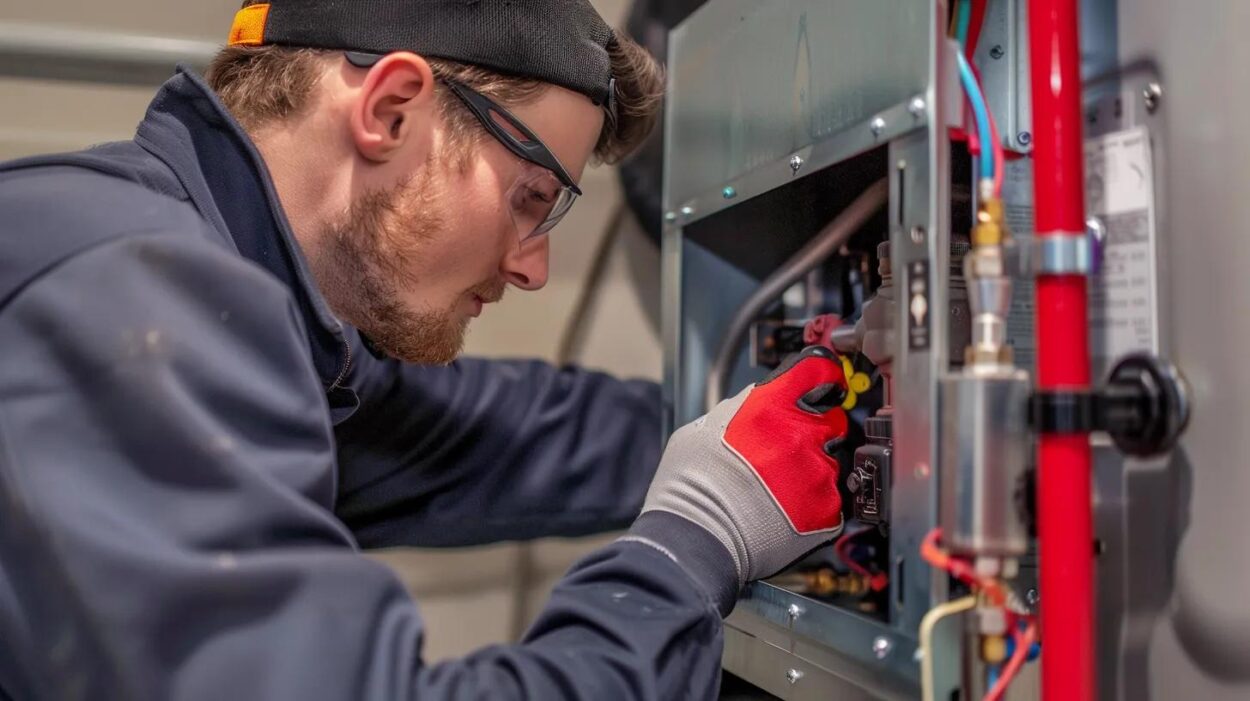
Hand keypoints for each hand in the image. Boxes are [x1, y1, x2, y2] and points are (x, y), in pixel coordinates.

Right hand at [640, 346, 848, 585]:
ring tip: (778, 486)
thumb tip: (757, 398)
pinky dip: (815, 501)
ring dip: (813, 467)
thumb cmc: (690, 488)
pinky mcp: (827, 509)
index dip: (821, 377)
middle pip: (830, 417)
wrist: (696, 540)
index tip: (823, 383)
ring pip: (832, 459)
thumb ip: (738, 408)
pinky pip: (832, 496)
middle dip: (813, 429)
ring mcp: (818, 473)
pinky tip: (786, 508)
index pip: (818, 372)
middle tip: (785, 450)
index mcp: (770, 408)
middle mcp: (800, 435)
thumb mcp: (700, 429)